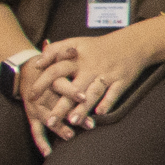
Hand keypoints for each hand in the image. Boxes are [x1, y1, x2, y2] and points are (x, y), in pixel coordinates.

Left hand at [21, 30, 154, 153]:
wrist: (133, 43)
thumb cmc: (99, 47)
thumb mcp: (76, 42)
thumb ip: (55, 51)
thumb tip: (38, 64)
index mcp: (77, 58)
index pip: (56, 70)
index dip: (43, 83)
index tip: (31, 97)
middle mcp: (91, 67)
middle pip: (73, 87)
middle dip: (62, 105)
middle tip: (50, 122)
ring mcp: (107, 74)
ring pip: (93, 93)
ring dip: (83, 107)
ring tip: (73, 121)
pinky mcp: (122, 80)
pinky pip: (114, 93)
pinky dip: (108, 102)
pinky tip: (100, 113)